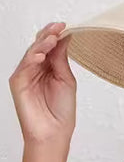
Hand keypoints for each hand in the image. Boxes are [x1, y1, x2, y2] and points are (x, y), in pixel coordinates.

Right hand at [9, 21, 75, 147]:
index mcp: (49, 67)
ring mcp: (26, 75)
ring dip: (42, 44)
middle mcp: (36, 69)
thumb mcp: (66, 80)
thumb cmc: (61, 112)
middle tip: (58, 28)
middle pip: (39, 46)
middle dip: (48, 35)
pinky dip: (32, 59)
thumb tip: (63, 37)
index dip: (55, 35)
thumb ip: (62, 59)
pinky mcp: (18, 82)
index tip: (65, 26)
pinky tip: (41, 55)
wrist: (54, 134)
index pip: (49, 46)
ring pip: (31, 53)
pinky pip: (24, 66)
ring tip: (52, 39)